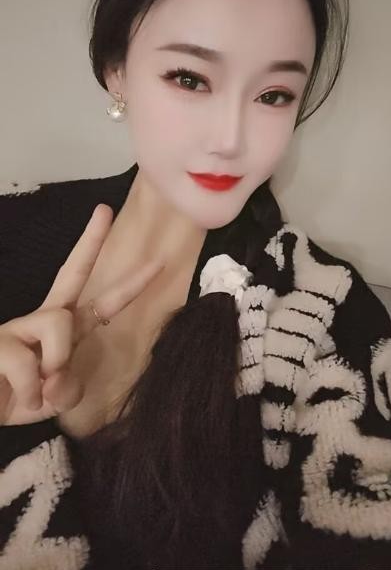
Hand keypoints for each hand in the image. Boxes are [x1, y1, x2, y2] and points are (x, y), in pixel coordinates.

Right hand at [0, 204, 164, 425]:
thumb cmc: (15, 400)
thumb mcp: (54, 399)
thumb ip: (69, 387)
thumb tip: (56, 373)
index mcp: (66, 331)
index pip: (102, 302)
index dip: (129, 284)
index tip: (157, 263)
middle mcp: (44, 319)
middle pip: (72, 272)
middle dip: (91, 240)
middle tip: (105, 209)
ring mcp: (20, 326)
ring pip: (59, 324)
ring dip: (56, 363)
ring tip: (37, 388)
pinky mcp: (0, 341)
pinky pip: (30, 364)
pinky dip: (31, 391)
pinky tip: (17, 397)